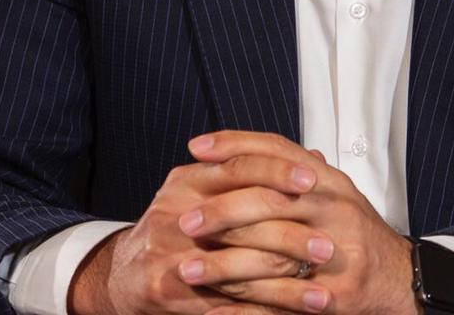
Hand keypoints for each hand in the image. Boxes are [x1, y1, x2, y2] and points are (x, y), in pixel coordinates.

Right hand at [68, 149, 335, 314]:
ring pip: (239, 269)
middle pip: (243, 218)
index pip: (239, 165)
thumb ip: (254, 172)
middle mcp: (177, 210)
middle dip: (291, 235)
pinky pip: (224, 307)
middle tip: (328, 246)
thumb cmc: (176, 226)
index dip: (278, 170)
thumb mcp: (205, 187)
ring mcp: (169, 253)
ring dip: (284, 286)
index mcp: (188, 180)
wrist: (125, 273)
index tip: (315, 180)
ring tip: (321, 294)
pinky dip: (262, 314)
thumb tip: (313, 155)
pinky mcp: (166, 292)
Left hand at [182, 131, 419, 314]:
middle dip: (220, 210)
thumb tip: (248, 151)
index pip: (277, 150)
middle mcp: (334, 207)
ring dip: (222, 264)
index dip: (235, 144)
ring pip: (269, 254)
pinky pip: (281, 301)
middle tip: (184, 219)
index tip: (197, 147)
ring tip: (186, 270)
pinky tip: (214, 309)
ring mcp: (338, 251)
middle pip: (269, 199)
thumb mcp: (331, 193)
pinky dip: (244, 308)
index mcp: (329, 180)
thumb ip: (294, 173)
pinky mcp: (337, 295)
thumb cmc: (357, 233)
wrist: (402, 279)